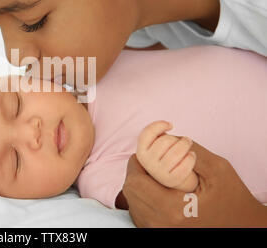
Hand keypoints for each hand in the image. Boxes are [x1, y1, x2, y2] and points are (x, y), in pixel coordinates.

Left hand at [119, 142, 266, 226]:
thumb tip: (166, 138)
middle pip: (130, 192)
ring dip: (138, 184)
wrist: (241, 225)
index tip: (146, 153)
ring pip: (132, 202)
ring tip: (153, 174)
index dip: (137, 163)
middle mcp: (161, 224)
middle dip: (136, 172)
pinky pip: (138, 211)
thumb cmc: (231, 197)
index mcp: (173, 210)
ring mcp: (157, 231)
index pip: (136, 182)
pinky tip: (156, 189)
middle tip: (148, 161)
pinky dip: (141, 197)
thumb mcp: (217, 169)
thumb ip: (191, 151)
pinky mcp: (157, 232)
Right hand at [136, 121, 198, 192]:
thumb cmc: (166, 156)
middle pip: (165, 140)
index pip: (147, 133)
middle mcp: (147, 163)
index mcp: (142, 152)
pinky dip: (191, 157)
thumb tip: (167, 126)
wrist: (173, 179)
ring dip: (186, 144)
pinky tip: (191, 156)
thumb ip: (157, 134)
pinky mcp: (172, 180)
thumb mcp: (157, 145)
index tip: (171, 125)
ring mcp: (158, 172)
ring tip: (188, 144)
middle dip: (178, 138)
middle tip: (184, 140)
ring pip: (177, 151)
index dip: (160, 125)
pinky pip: (186, 163)